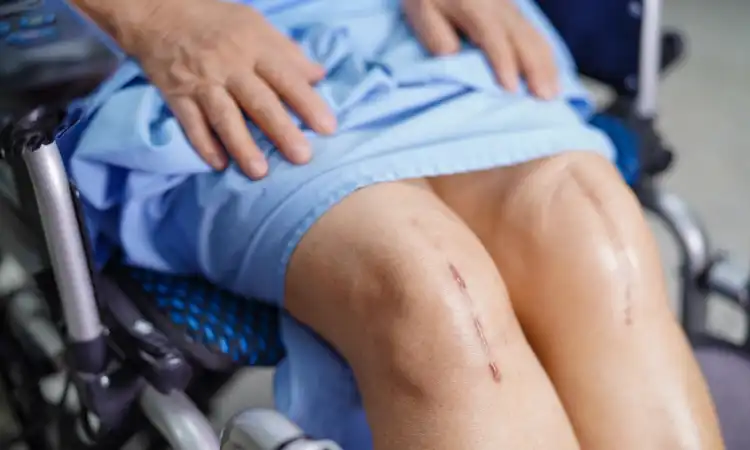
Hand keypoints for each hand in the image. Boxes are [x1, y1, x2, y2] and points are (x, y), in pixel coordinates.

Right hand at [123, 0, 336, 178]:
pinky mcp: (177, 95)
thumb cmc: (216, 21)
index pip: (286, 77)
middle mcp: (230, 66)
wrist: (158, 12)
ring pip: (225, 117)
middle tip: (302, 157)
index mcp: (254, 47)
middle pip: (259, 102)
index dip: (308, 103)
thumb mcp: (256, 25)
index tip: (328, 128)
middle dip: (281, 131)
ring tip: (260, 172)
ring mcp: (202, 82)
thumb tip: (319, 75)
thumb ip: (287, 52)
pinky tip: (219, 165)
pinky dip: (204, 145)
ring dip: (242, 146)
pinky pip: (191, 124)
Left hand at [403, 0, 558, 98]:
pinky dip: (546, 56)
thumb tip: (453, 56)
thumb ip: (435, 34)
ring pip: (534, 37)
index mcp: (476, 8)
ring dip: (546, 66)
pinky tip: (552, 74)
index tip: (511, 89)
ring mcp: (510, 9)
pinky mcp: (514, 13)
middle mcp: (499, 8)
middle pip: (523, 39)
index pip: (493, 37)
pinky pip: (535, 34)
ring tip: (553, 94)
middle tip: (545, 98)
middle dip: (535, 70)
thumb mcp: (422, 11)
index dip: (504, 63)